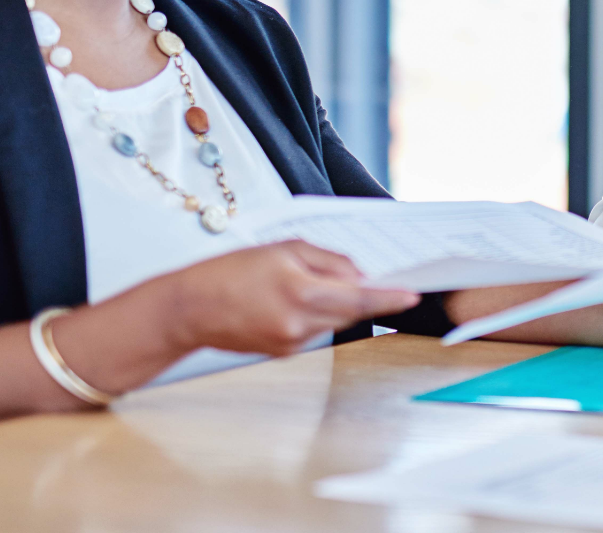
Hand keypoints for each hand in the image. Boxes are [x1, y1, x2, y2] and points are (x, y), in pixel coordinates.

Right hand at [170, 240, 418, 356]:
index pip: (358, 297)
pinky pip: (314, 329)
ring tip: (298, 283)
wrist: (190, 309)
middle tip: (373, 280)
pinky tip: (286, 301)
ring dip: (332, 302)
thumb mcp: (281, 249)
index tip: (411, 294)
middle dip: (364, 296)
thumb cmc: (230, 272)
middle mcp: (300, 323)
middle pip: (350, 311)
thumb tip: (358, 274)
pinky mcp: (284, 352)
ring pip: (332, 319)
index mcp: (300, 292)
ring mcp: (292, 342)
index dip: (388, 297)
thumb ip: (326, 260)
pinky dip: (313, 313)